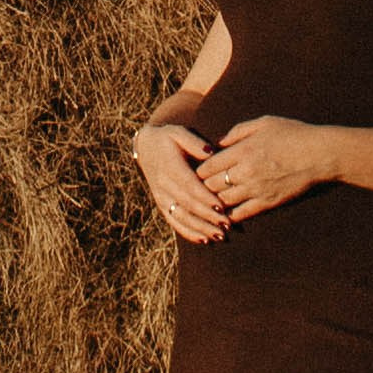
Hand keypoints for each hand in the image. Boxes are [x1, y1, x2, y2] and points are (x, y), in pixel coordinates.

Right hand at [135, 122, 228, 243]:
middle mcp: (164, 185)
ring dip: (201, 228)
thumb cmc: (168, 139)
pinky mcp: (162, 204)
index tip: (221, 207)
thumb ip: (194, 142)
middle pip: (188, 205)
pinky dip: (189, 232)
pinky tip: (204, 240)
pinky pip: (174, 221)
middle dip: (208, 217)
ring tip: (219, 236)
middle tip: (227, 225)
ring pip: (181, 217)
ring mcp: (162, 197)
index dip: (205, 198)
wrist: (146, 147)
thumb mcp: (179, 132)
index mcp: (170, 167)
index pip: (189, 186)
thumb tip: (210, 152)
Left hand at [199, 115, 335, 221]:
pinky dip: (230, 216)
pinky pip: (241, 214)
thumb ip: (238, 131)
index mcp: (242, 151)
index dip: (199, 170)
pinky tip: (226, 215)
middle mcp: (245, 172)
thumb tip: (218, 143)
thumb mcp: (264, 123)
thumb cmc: (294, 134)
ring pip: (223, 201)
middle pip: (211, 186)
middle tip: (199, 188)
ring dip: (215, 202)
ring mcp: (256, 189)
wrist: (320, 155)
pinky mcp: (268, 203)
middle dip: (203, 187)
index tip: (197, 171)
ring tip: (210, 201)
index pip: (207, 166)